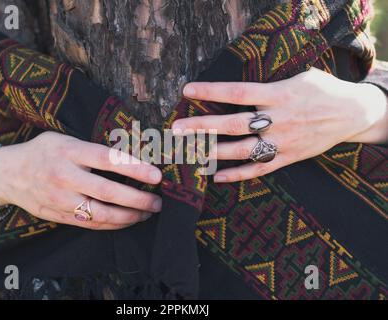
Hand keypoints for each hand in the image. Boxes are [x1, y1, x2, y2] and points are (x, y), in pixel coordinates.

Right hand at [0, 131, 162, 229]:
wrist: (7, 174)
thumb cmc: (42, 152)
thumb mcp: (64, 139)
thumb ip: (91, 148)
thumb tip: (130, 158)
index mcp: (69, 151)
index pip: (108, 160)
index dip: (135, 168)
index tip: (157, 176)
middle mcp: (64, 176)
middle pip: (108, 192)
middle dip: (138, 199)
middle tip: (158, 202)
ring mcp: (60, 199)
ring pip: (101, 214)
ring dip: (129, 216)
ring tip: (148, 213)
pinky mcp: (58, 216)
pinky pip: (90, 224)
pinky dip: (112, 225)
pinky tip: (127, 221)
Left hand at [172, 68, 387, 182]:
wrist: (352, 114)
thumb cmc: (322, 90)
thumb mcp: (298, 77)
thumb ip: (269, 84)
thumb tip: (237, 88)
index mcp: (279, 95)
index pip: (237, 93)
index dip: (211, 91)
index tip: (187, 90)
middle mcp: (278, 120)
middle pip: (234, 124)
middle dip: (203, 126)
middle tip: (177, 129)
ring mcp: (283, 142)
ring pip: (242, 150)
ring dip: (213, 152)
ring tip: (189, 153)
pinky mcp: (288, 158)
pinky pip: (259, 169)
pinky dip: (237, 175)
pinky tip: (216, 177)